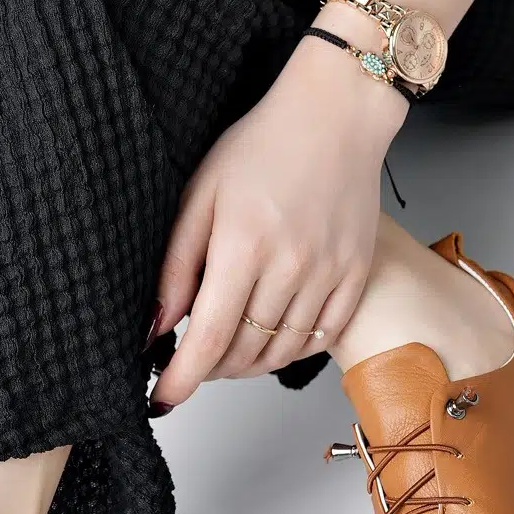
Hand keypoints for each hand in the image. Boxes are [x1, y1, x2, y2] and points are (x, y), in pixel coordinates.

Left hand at [148, 34, 406, 410]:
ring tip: (229, 349)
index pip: (208, 338)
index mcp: (243, 246)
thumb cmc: (261, 146)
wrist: (336, 115)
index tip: (162, 398)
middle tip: (194, 357)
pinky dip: (291, 350)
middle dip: (210, 369)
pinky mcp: (356, 274)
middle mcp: (290, 267)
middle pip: (243, 353)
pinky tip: (272, 337)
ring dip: (247, 364)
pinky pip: (321, 339)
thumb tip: (157, 327)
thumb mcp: (199, 195)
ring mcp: (328, 273)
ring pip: (281, 352)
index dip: (182, 379)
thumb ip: (176, 266)